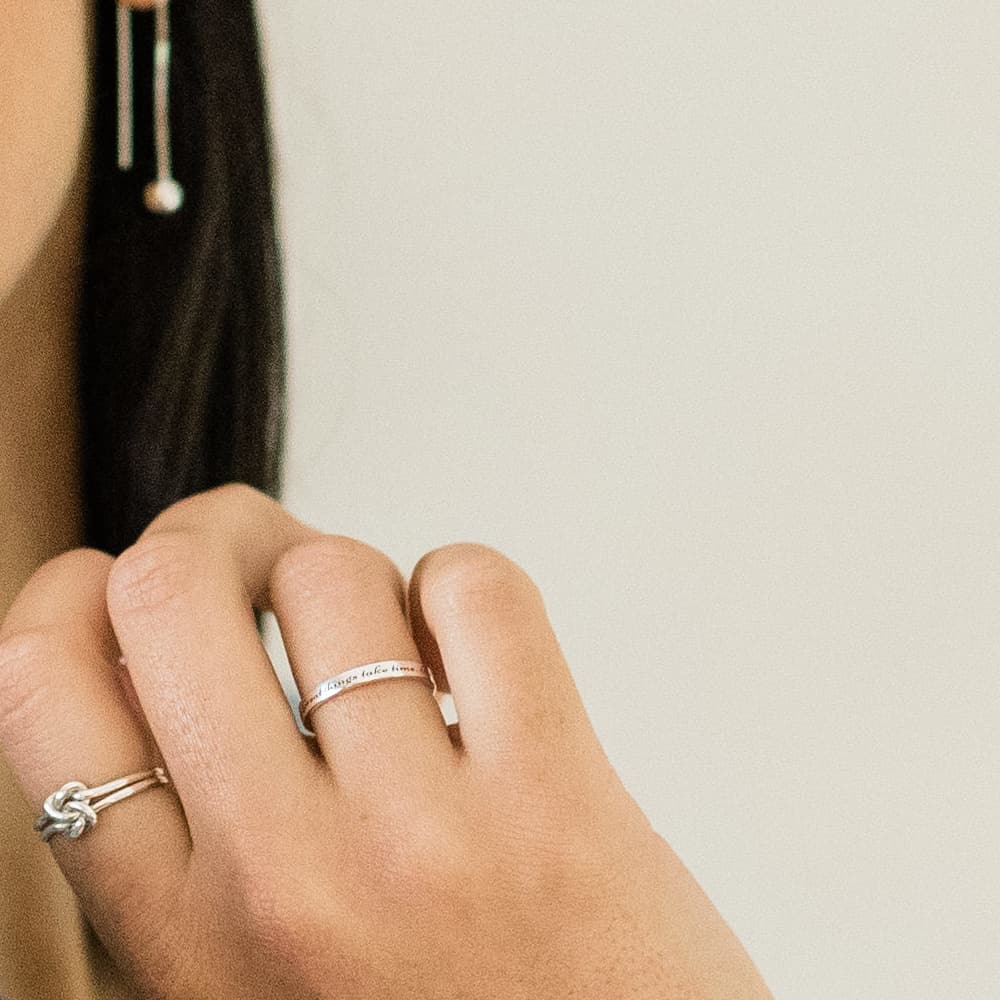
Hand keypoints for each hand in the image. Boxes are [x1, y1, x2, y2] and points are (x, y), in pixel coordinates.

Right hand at [0, 484, 770, 998]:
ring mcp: (418, 834)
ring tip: (393, 648)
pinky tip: (476, 657)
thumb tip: (179, 644)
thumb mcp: (256, 975)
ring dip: (361, 580)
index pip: (43, 687)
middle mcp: (278, 878)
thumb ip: (200, 837)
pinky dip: (466, 587)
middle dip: (210, 535)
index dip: (73, 594)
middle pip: (167, 591)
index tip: (120, 576)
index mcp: (180, 930)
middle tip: (257, 556)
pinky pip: (473, 587)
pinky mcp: (553, 795)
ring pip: (332, 573)